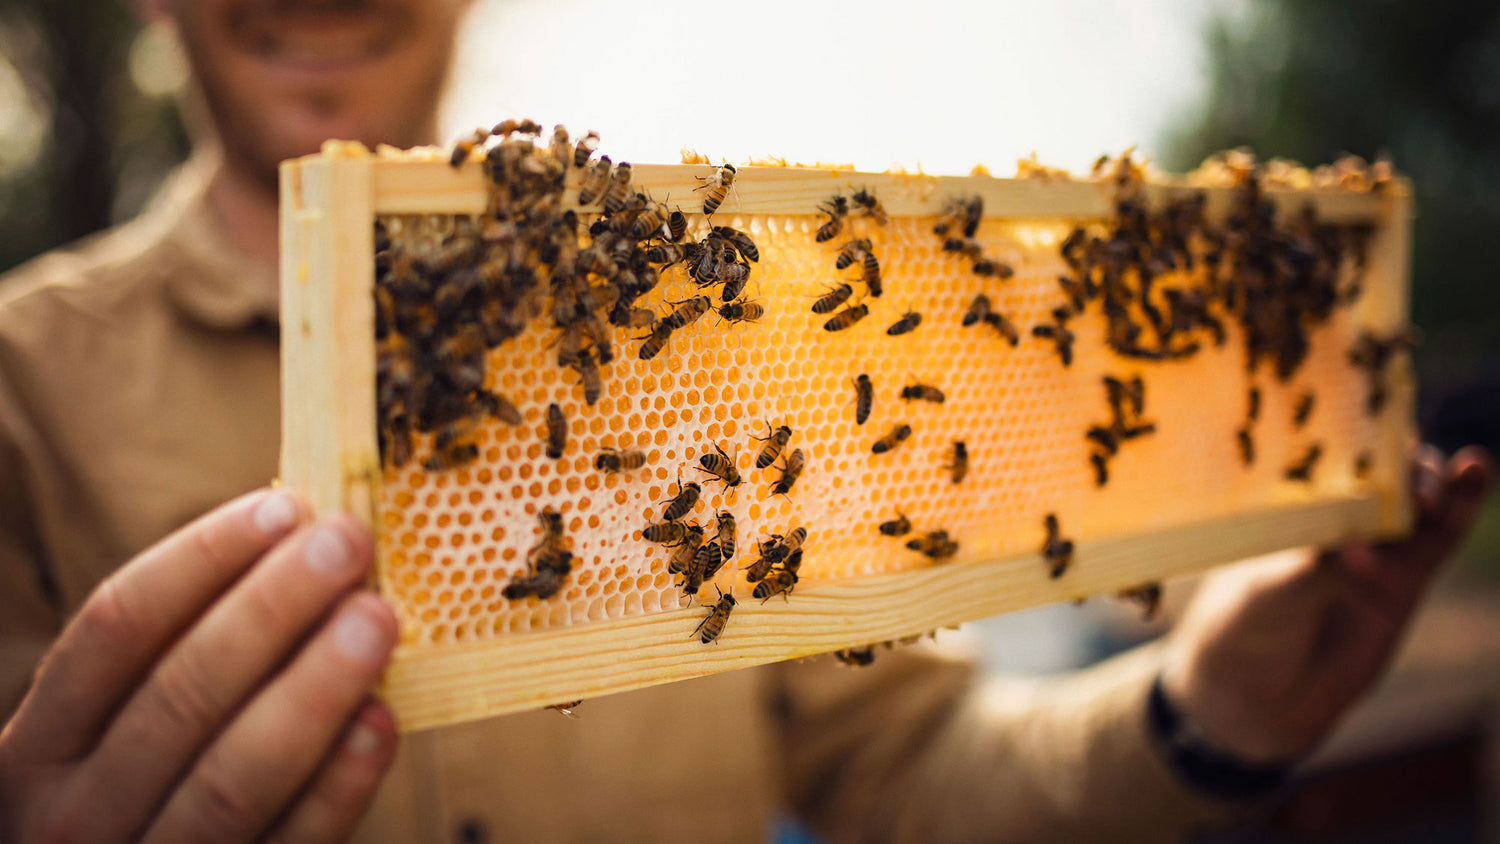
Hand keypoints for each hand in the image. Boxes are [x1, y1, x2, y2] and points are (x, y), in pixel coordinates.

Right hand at [0, 488, 399, 842]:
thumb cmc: (150, 794)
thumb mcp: (125, 732)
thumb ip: (192, 655)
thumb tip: (309, 541)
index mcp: (44, 743)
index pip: (117, 627)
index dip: (203, 557)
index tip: (287, 506)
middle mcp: (72, 812)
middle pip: (178, 692)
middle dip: (272, 608)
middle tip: (349, 544)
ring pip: (230, 775)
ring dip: (313, 687)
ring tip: (378, 618)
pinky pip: (287, 843)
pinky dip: (336, 786)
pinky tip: (382, 723)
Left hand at [1162, 445, 1491, 761]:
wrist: (1255, 698)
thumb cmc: (1240, 631)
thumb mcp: (1269, 596)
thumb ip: (1315, 570)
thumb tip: (1362, 546)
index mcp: (1278, 502)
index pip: (1316, 452)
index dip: (1343, 432)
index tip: (1364, 421)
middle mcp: (1326, 514)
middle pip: (1373, 470)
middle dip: (1397, 462)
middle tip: (1405, 478)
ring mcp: (1369, 544)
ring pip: (1411, 500)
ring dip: (1437, 479)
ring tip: (1467, 468)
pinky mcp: (1401, 578)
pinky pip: (1435, 537)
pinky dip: (1459, 507)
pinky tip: (1476, 473)